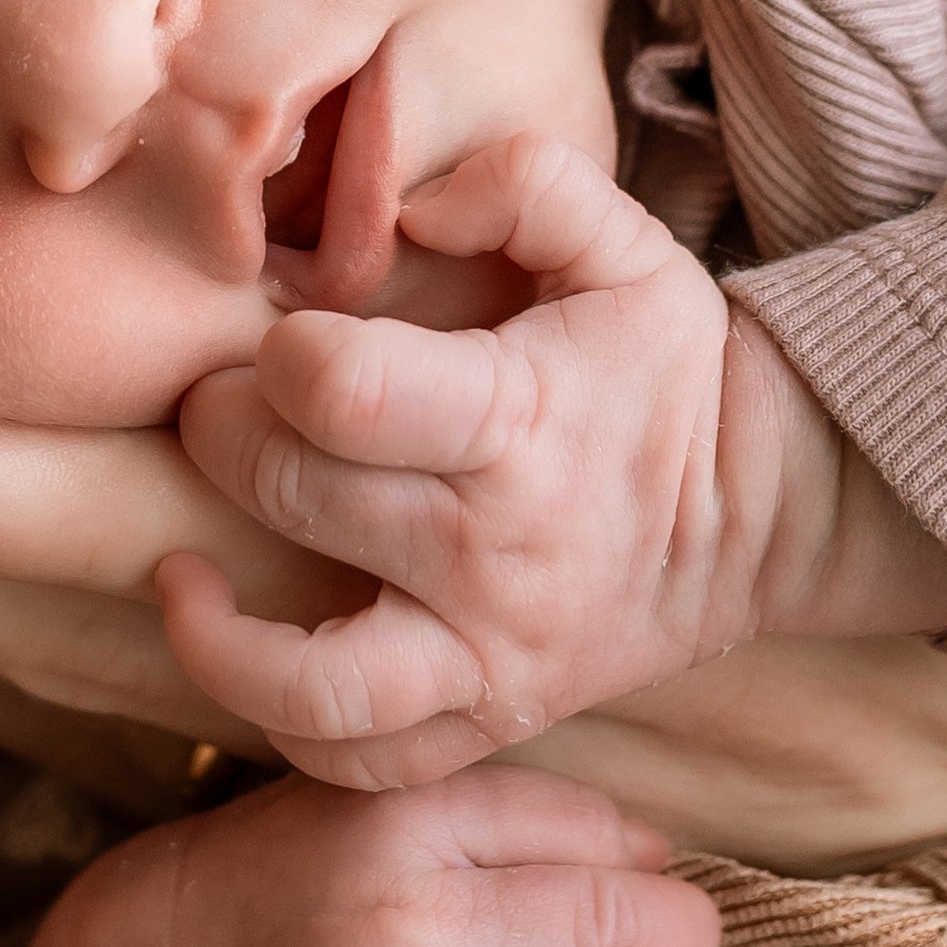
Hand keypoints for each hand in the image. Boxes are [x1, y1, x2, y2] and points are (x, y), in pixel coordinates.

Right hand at [0, 765, 718, 946]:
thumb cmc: (279, 878)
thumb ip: (488, 807)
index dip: (642, 855)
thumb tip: (648, 850)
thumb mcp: (367, 797)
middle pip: (595, 923)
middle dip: (674, 940)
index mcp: (400, 816)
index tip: (659, 877)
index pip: (579, 826)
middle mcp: (390, 915)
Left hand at [154, 135, 946, 789]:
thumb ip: (520, 182)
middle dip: (224, 436)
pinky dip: (281, 726)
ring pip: (314, 688)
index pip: (345, 390)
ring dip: (215, 635)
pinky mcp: (487, 719)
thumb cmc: (666, 362)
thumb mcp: (624, 241)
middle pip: (298, 501)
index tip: (285, 337)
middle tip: (221, 407)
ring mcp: (490, 655)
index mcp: (520, 419)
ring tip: (181, 567)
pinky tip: (241, 649)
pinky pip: (361, 764)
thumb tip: (406, 206)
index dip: (281, 350)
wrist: (766, 511)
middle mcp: (495, 551)